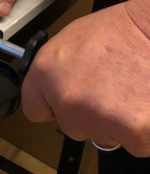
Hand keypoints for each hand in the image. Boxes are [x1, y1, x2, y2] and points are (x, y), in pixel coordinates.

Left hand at [21, 0, 149, 156]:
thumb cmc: (122, 30)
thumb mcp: (73, 39)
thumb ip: (57, 70)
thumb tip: (55, 88)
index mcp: (47, 72)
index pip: (34, 108)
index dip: (51, 104)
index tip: (62, 101)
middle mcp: (67, 99)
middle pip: (70, 126)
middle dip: (87, 114)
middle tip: (107, 89)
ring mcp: (98, 120)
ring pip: (102, 136)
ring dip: (114, 122)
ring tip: (128, 90)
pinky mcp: (132, 135)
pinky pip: (133, 142)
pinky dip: (140, 129)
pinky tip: (143, 102)